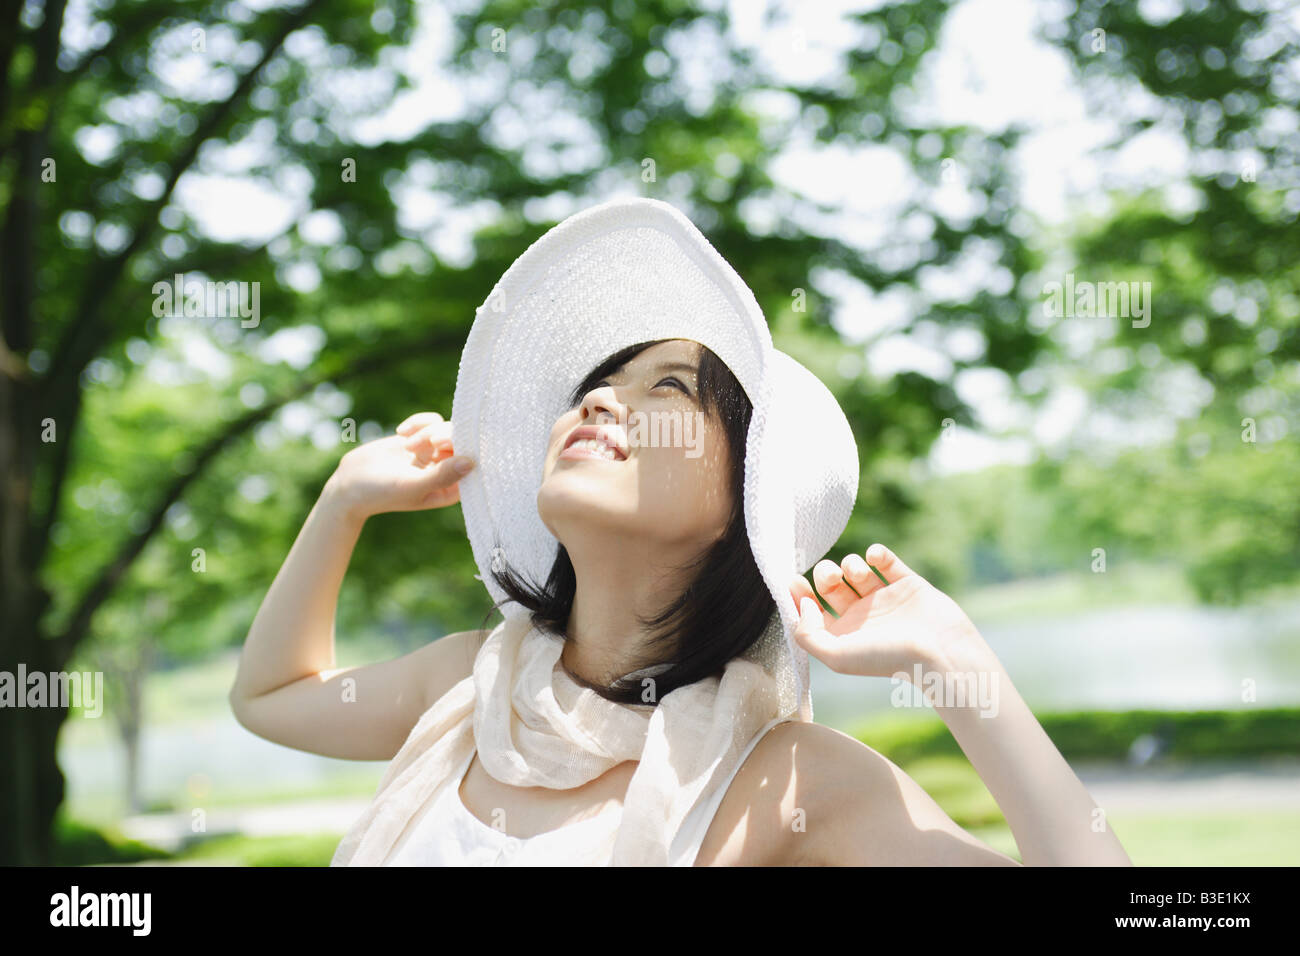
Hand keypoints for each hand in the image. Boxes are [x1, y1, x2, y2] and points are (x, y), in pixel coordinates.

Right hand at [324, 412, 474, 522]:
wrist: (350, 484)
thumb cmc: (382, 492)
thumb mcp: (412, 485)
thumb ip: (442, 475)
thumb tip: (471, 462)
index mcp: (451, 490)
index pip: (472, 465)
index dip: (465, 449)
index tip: (441, 444)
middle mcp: (446, 471)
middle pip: (462, 442)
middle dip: (446, 437)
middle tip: (429, 440)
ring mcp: (434, 454)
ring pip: (447, 429)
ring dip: (427, 431)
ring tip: (406, 444)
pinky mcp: (420, 439)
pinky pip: (432, 421)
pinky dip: (418, 422)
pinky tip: (401, 431)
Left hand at [788, 543, 988, 680]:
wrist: (939, 651)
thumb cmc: (887, 657)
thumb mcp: (836, 655)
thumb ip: (807, 633)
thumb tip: (801, 604)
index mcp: (844, 635)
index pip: (813, 609)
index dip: (799, 594)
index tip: (792, 579)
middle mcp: (862, 616)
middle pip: (832, 585)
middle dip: (826, 574)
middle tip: (832, 576)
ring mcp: (885, 598)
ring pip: (856, 570)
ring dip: (850, 564)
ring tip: (858, 573)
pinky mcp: (907, 583)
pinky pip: (886, 560)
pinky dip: (876, 553)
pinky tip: (874, 556)